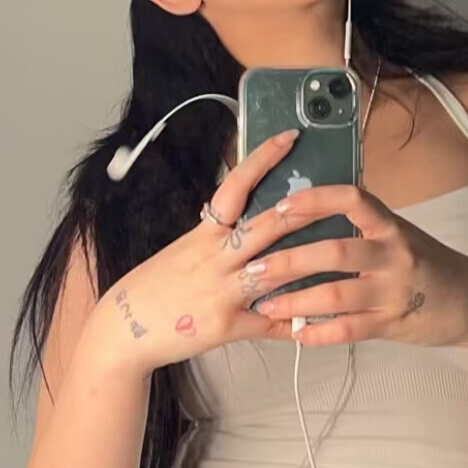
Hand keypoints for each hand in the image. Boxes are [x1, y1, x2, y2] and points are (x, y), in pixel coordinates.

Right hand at [90, 128, 326, 379]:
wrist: (124, 329)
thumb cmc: (154, 287)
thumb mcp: (182, 250)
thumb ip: (213, 235)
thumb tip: (237, 214)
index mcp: (203, 234)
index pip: (235, 186)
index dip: (263, 159)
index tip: (289, 138)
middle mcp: (214, 257)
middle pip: (267, 225)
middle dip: (305, 209)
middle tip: (338, 194)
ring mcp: (222, 291)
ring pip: (275, 270)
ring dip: (310, 262)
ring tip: (343, 252)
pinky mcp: (225, 325)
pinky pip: (268, 323)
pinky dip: (294, 322)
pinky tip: (319, 322)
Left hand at [247, 181, 467, 348]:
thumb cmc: (429, 264)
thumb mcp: (400, 236)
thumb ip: (361, 227)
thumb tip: (304, 215)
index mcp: (392, 226)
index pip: (352, 200)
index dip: (315, 200)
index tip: (280, 206)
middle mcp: (395, 254)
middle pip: (334, 252)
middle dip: (288, 261)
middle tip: (252, 269)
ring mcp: (395, 291)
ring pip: (336, 295)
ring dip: (295, 301)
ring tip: (265, 305)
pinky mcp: (394, 325)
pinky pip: (349, 330)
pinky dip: (319, 333)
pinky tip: (297, 333)